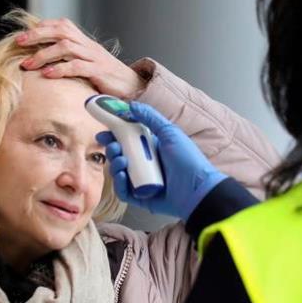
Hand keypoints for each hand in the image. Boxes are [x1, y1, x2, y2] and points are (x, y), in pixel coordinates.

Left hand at [17, 18, 146, 98]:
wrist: (132, 87)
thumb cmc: (105, 78)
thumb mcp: (86, 63)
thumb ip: (69, 58)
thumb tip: (45, 60)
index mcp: (84, 41)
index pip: (61, 25)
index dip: (41, 27)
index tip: (23, 35)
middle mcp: (88, 45)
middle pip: (60, 31)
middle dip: (37, 35)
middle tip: (19, 42)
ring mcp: (94, 57)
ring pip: (66, 47)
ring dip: (44, 54)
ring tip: (28, 64)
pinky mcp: (99, 71)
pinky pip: (77, 66)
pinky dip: (60, 69)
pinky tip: (46, 74)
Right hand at [97, 102, 227, 220]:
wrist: (198, 188)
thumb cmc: (187, 160)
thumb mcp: (169, 133)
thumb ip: (150, 118)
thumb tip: (132, 105)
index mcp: (151, 148)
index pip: (127, 140)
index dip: (114, 136)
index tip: (104, 132)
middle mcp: (145, 164)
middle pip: (120, 156)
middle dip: (112, 150)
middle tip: (113, 146)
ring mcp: (142, 182)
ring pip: (119, 173)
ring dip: (115, 165)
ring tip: (122, 161)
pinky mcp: (140, 198)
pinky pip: (123, 192)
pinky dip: (119, 184)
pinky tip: (122, 175)